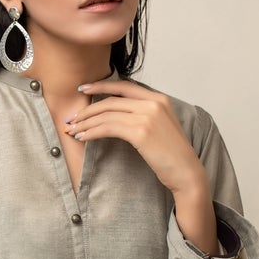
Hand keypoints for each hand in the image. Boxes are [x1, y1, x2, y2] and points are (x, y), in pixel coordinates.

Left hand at [66, 80, 204, 197]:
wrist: (186, 173)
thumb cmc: (172, 155)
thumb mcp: (161, 127)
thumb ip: (144, 115)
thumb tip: (118, 115)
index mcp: (159, 98)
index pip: (124, 86)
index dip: (101, 86)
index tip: (83, 89)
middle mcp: (153, 102)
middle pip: (111, 100)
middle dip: (87, 109)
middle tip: (71, 118)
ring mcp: (148, 115)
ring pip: (107, 113)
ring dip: (85, 122)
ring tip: (72, 130)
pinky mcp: (141, 131)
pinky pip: (108, 127)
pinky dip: (92, 132)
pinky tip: (83, 138)